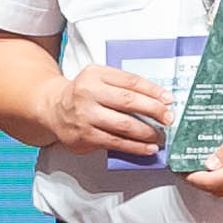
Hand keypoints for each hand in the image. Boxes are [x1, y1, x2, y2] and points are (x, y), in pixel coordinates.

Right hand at [56, 61, 174, 162]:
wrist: (53, 108)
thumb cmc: (83, 93)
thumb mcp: (99, 78)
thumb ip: (122, 84)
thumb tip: (157, 99)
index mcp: (96, 74)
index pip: (130, 81)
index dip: (153, 91)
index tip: (168, 99)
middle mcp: (89, 93)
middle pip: (129, 102)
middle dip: (154, 111)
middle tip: (169, 118)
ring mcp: (85, 116)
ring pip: (124, 125)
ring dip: (147, 132)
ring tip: (160, 136)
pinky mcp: (85, 136)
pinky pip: (115, 142)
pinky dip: (135, 147)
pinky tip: (147, 148)